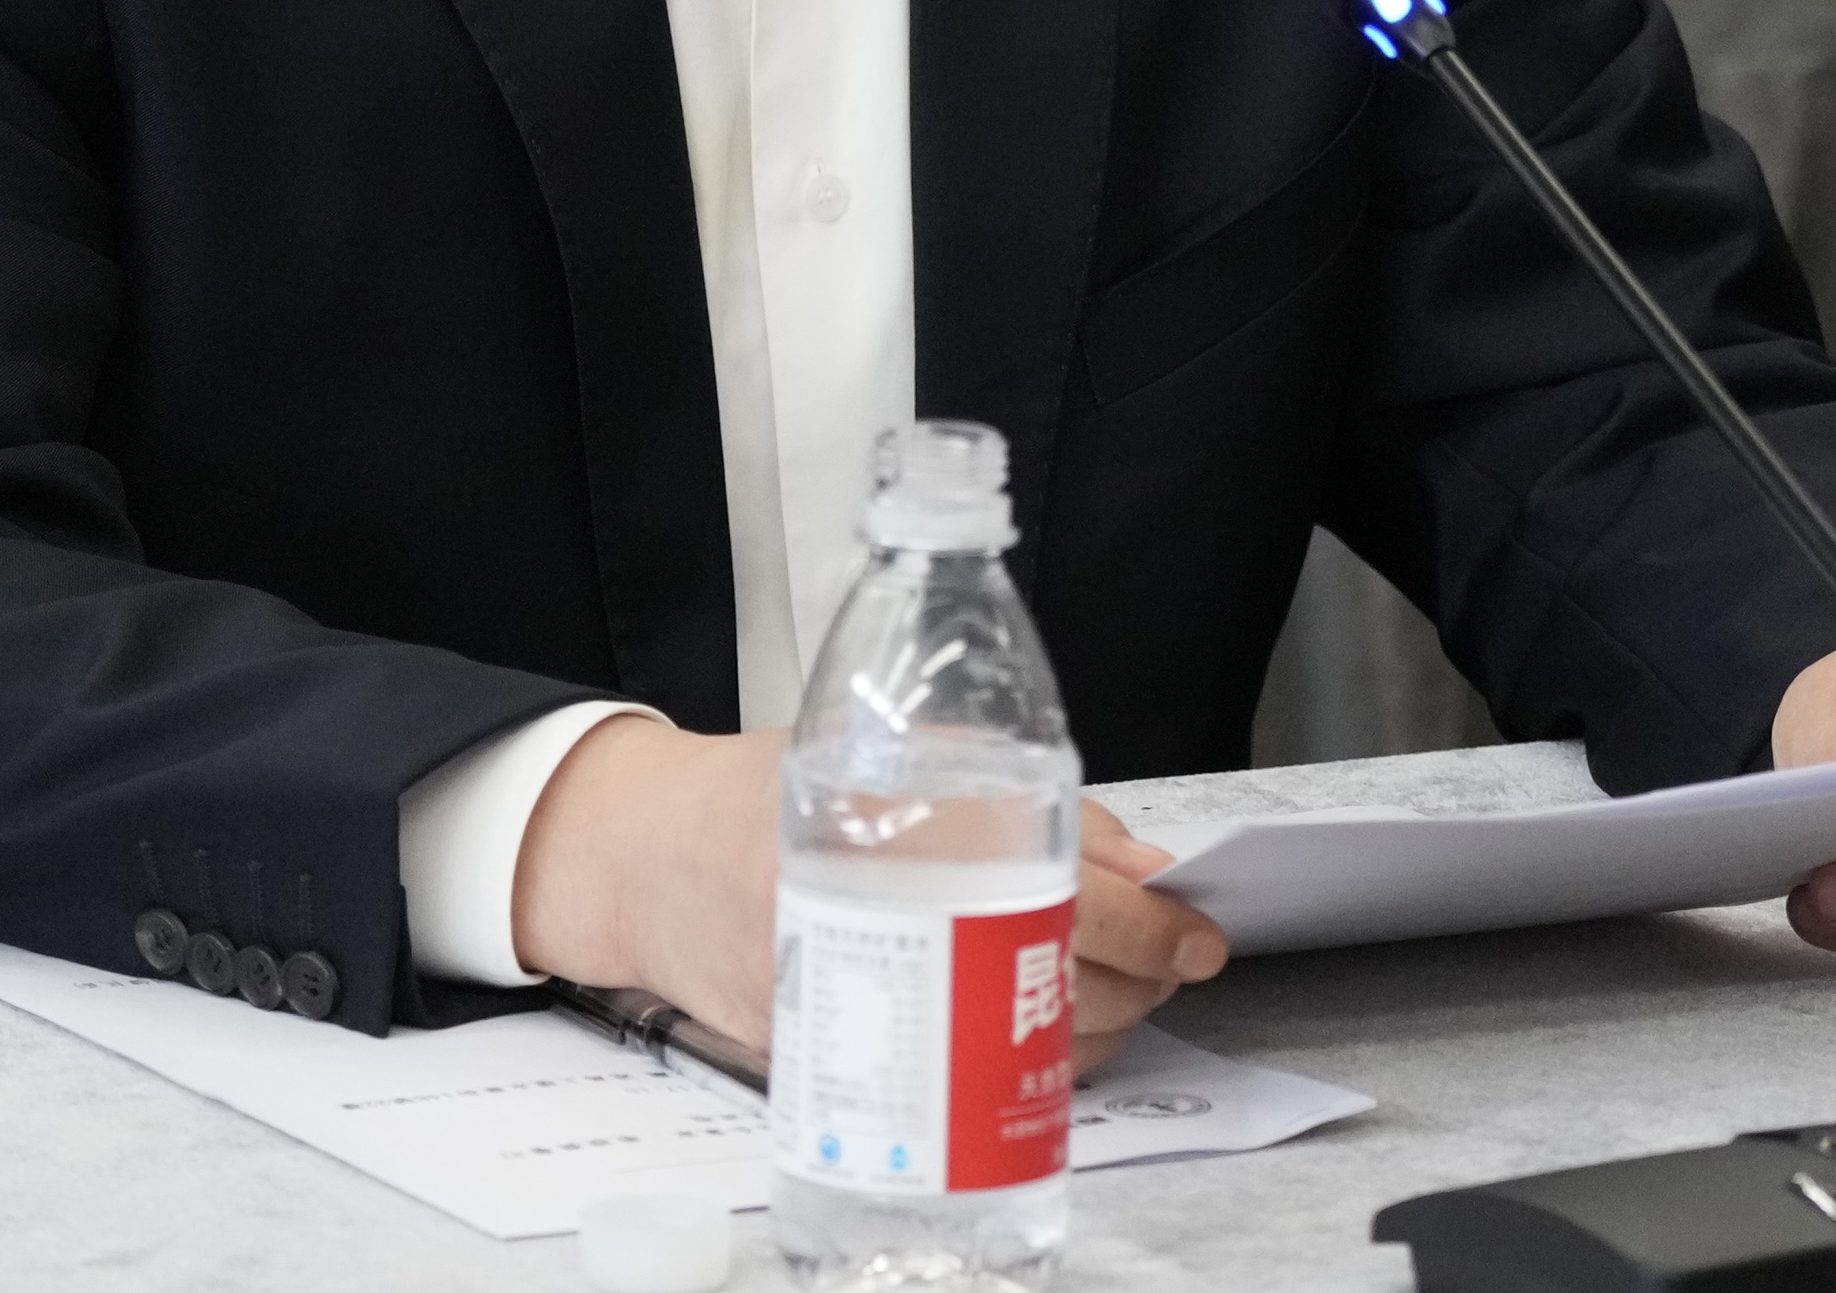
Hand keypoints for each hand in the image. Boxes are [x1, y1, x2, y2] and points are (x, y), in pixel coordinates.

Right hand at [512, 721, 1229, 1059]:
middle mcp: (880, 917)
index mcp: (902, 825)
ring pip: (1018, 1050)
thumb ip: (1024, 801)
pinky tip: (1032, 1030)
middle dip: (1136, 987)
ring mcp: (855, 995)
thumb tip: (1141, 866)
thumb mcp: (903, 754)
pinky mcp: (833, 1055)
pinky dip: (1014, 1063)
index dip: (1151, 926)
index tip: (1195, 936)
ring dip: (1088, 1033)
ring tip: (1111, 995)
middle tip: (1169, 966)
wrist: (640, 860)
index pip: (1067, 893)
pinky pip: (956, 1081)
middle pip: (1057, 987)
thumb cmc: (765, 796)